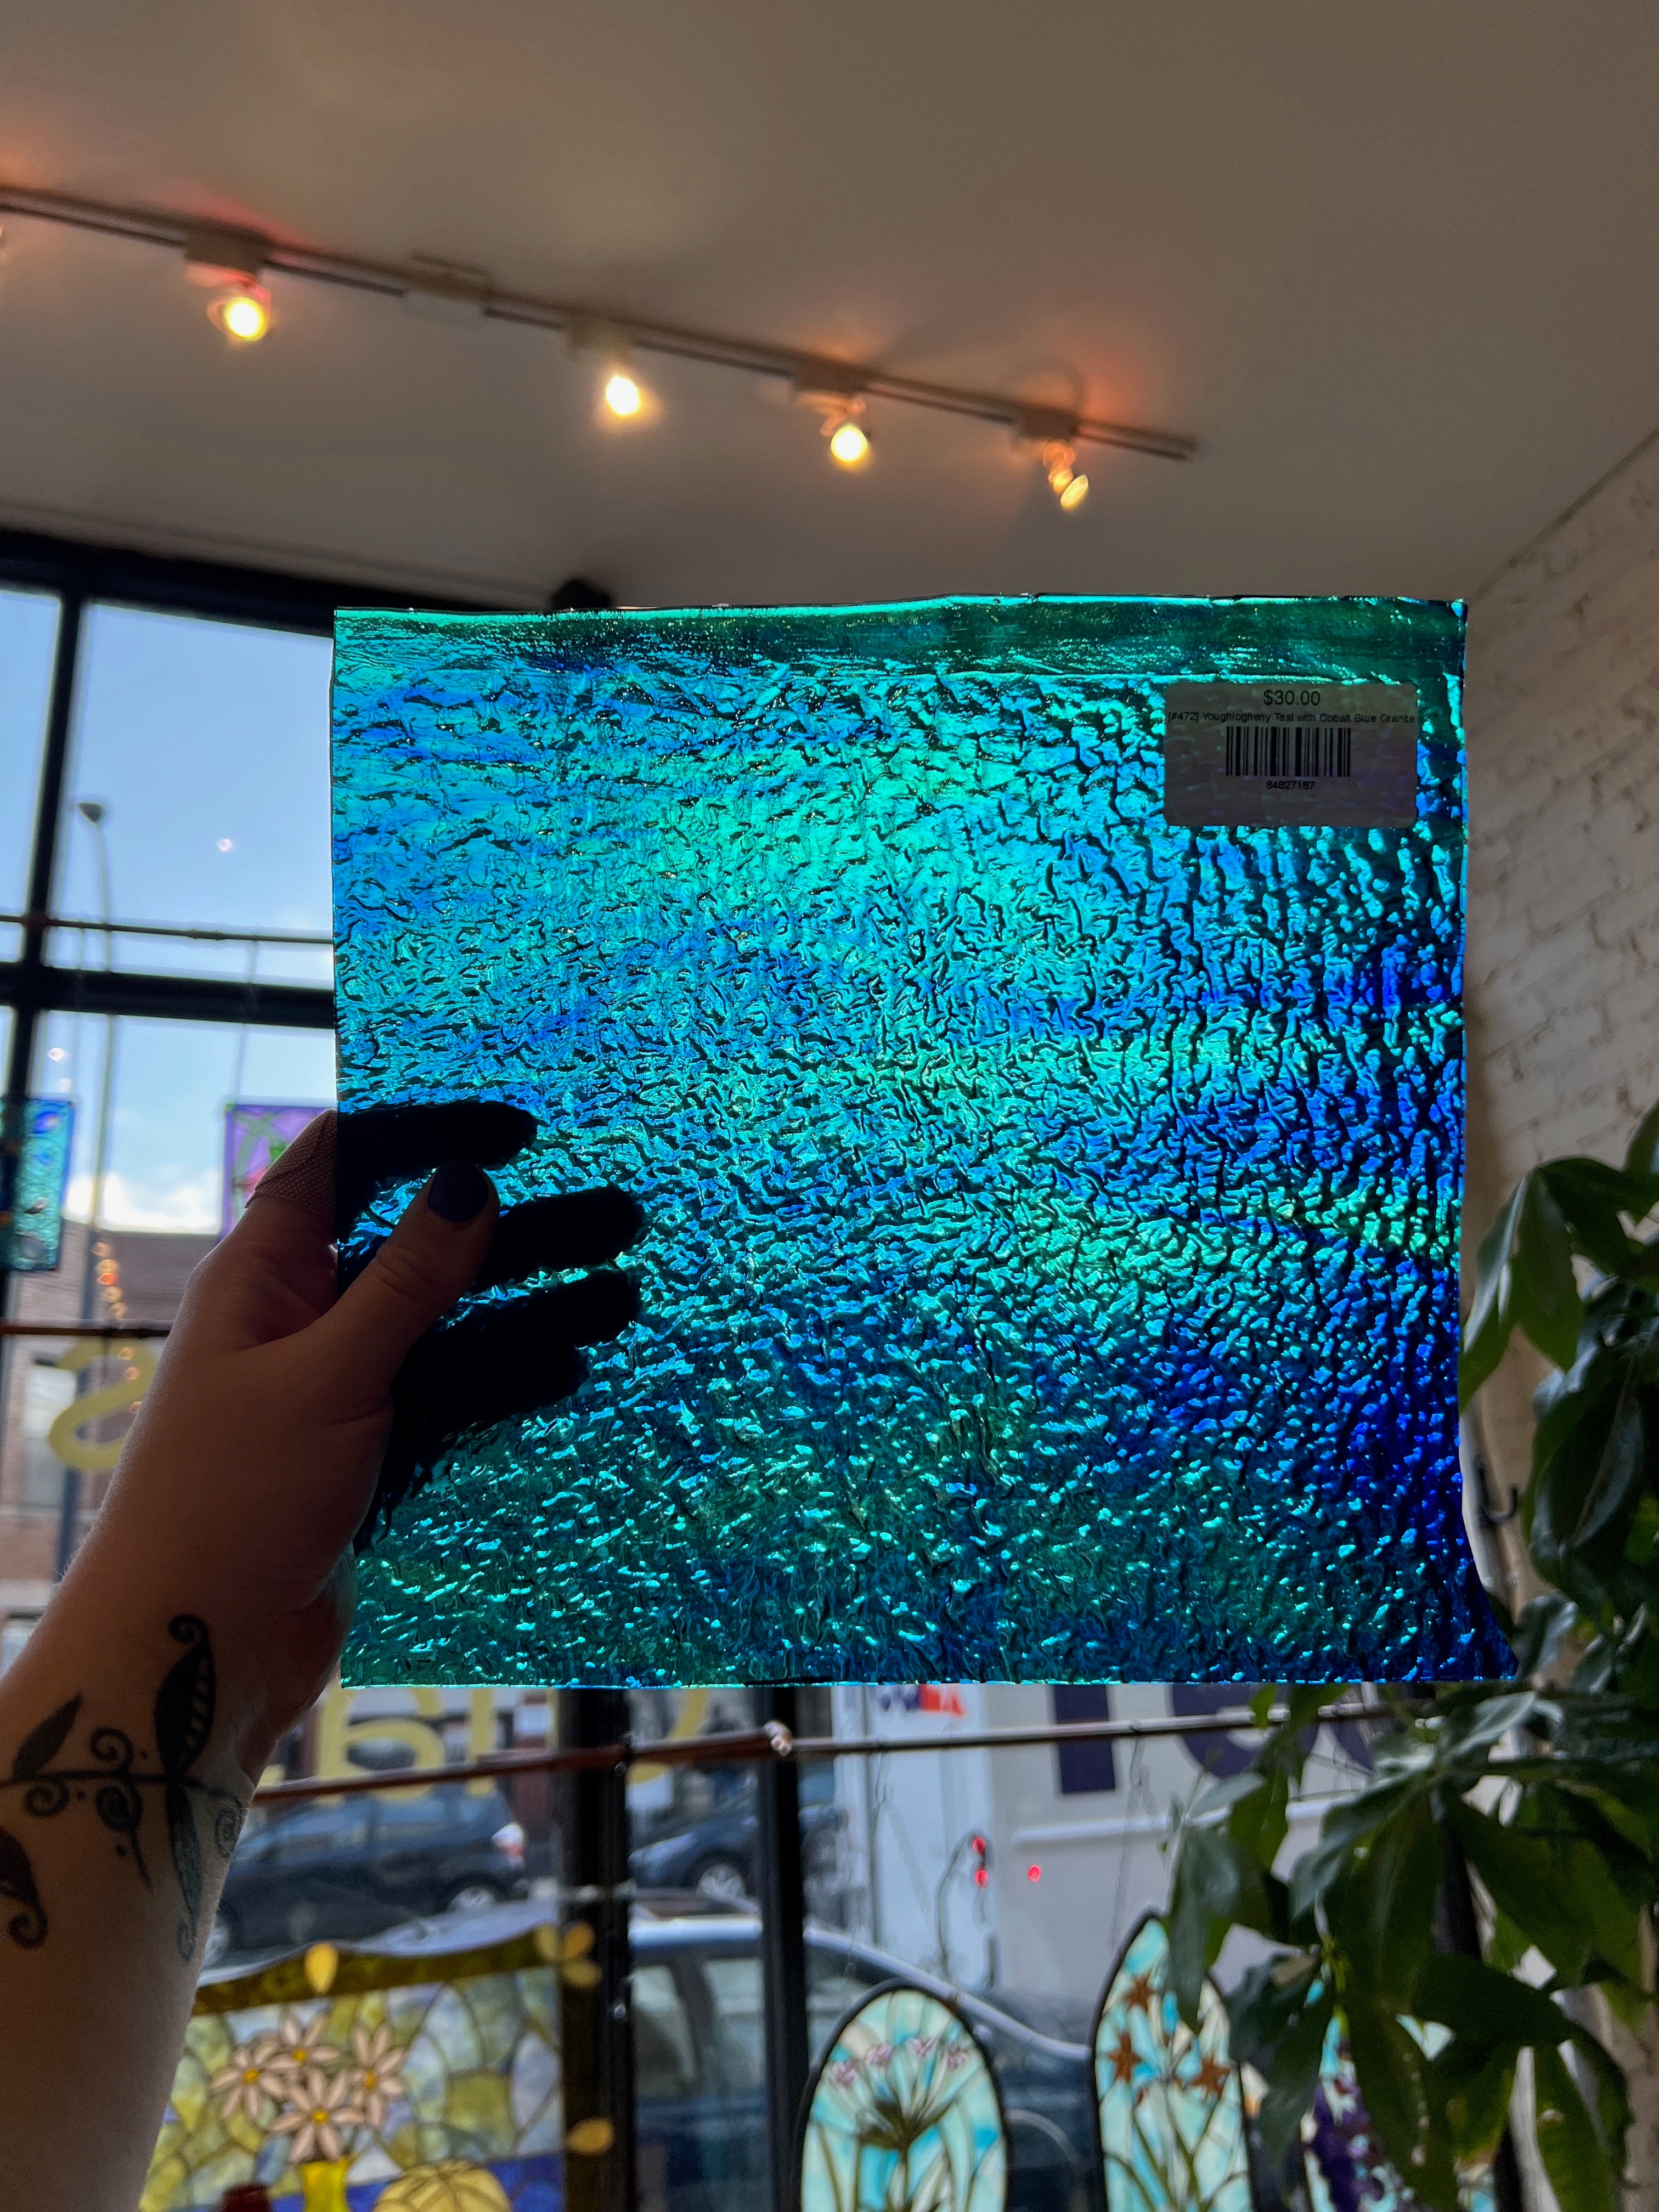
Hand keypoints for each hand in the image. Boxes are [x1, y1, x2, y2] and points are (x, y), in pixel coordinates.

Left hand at [60, 1104, 642, 1781]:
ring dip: (531, 1306)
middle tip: (620, 1218)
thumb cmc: (232, 1500)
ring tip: (625, 1294)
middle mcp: (302, 1317)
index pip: (347, 1161)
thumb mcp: (328, 1375)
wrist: (192, 1648)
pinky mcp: (368, 1452)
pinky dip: (508, 1377)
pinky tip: (572, 1364)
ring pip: (450, 1324)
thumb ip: (407, 1282)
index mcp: (264, 1272)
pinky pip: (451, 1395)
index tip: (521, 1135)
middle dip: (517, 1230)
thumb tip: (468, 1182)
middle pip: (422, 1244)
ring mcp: (339, 1386)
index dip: (428, 1132)